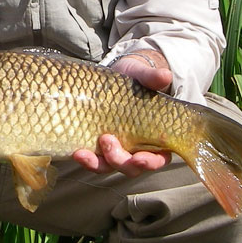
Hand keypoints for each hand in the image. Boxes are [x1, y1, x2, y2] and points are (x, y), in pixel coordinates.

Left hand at [71, 50, 172, 175]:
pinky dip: (85, 159)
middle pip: (131, 167)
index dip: (150, 163)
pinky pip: (92, 159)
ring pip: (108, 166)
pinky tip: (76, 152)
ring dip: (96, 164)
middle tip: (107, 140)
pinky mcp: (96, 146)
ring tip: (83, 153)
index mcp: (155, 138)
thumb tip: (165, 75)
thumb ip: (152, 78)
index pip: (157, 159)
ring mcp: (115, 150)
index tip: (140, 158)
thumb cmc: (133, 78)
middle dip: (119, 160)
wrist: (111, 75)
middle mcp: (135, 149)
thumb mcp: (141, 75)